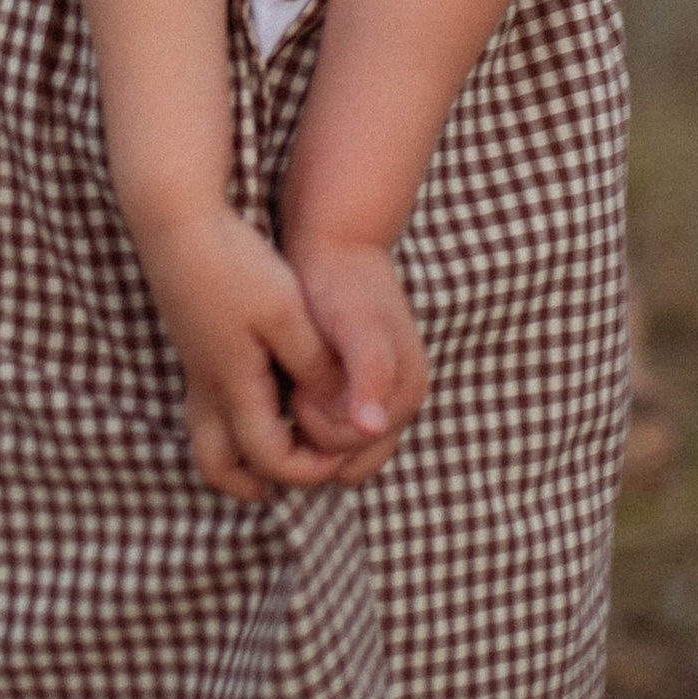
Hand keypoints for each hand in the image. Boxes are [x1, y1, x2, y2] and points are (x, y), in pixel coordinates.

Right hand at [135, 204, 344, 504]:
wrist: (175, 221)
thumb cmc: (233, 263)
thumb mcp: (286, 312)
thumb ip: (315, 365)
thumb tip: (347, 410)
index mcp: (234, 387)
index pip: (271, 459)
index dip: (310, 468)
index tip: (341, 450)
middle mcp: (209, 387)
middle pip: (218, 466)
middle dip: (256, 482)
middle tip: (294, 475)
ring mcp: (196, 366)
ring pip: (207, 437)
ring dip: (240, 454)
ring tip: (278, 445)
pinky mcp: (194, 344)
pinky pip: (208, 405)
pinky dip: (234, 419)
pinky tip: (264, 394)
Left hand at [283, 235, 429, 486]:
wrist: (335, 242)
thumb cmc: (341, 282)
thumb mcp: (355, 325)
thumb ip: (368, 374)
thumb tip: (372, 427)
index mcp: (407, 394)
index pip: (350, 451)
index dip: (315, 424)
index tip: (300, 381)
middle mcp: (398, 402)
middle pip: (344, 455)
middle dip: (311, 427)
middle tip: (294, 377)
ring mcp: (378, 395)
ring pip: (333, 443)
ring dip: (307, 422)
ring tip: (292, 376)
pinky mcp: (356, 386)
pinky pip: (328, 424)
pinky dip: (306, 412)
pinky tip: (290, 379)